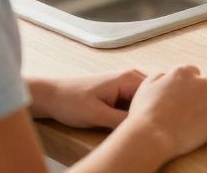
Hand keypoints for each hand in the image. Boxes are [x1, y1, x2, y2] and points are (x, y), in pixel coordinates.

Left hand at [29, 70, 145, 128]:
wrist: (51, 97)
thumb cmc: (70, 102)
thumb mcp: (97, 115)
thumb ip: (121, 121)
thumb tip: (142, 127)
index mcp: (128, 78)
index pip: (155, 95)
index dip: (155, 111)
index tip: (152, 126)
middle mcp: (130, 77)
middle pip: (152, 97)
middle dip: (150, 112)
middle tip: (146, 128)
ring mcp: (125, 84)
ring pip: (142, 101)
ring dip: (140, 113)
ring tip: (136, 126)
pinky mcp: (119, 91)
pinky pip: (133, 102)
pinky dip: (132, 113)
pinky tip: (127, 123)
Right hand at [120, 65, 206, 163]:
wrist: (151, 135)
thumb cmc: (144, 112)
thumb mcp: (146, 85)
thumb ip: (160, 76)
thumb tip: (167, 75)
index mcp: (183, 73)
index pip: (194, 72)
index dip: (189, 84)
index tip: (184, 95)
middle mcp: (201, 83)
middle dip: (203, 94)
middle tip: (192, 108)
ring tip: (200, 120)